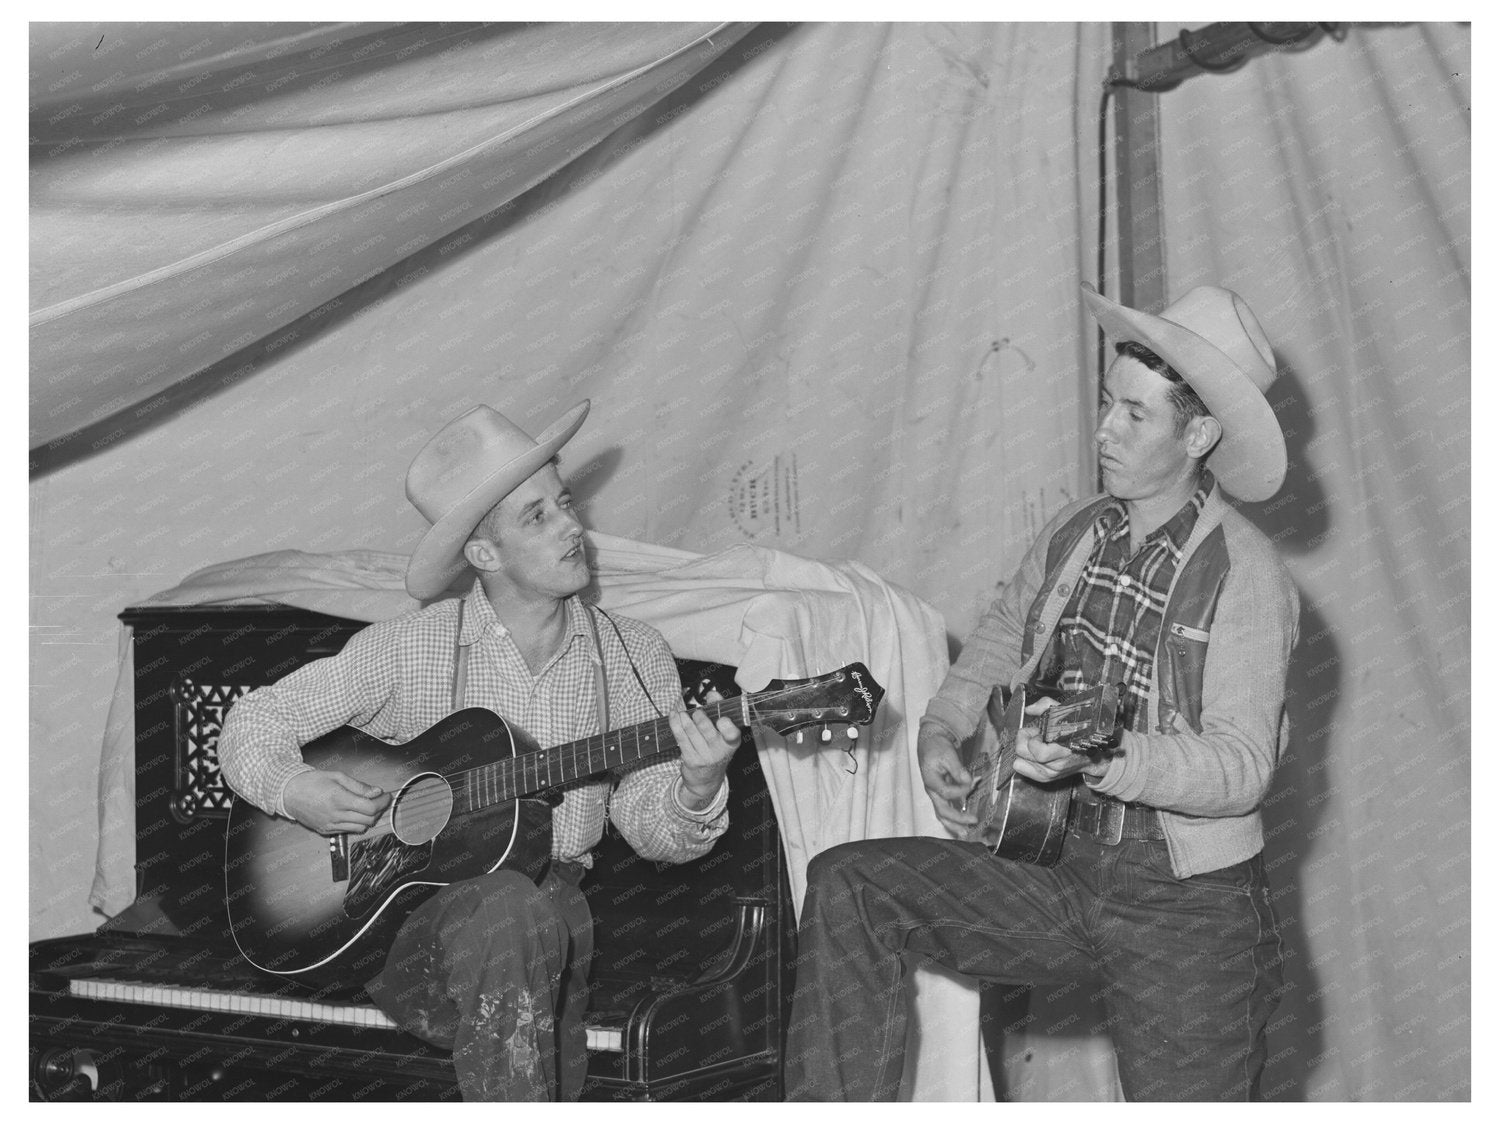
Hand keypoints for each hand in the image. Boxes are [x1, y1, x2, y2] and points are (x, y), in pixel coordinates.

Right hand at [283, 769, 390, 834]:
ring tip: (368, 807)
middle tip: (379, 800)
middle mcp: (335, 815)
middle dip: (379, 810)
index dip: (382, 802)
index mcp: (339, 799)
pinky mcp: (326, 831)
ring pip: (360, 828)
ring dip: (369, 819)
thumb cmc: (312, 782)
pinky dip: (356, 823)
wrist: (289, 793)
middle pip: (369, 820)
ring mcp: (330, 825)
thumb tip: (376, 792)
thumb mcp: (337, 776)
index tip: (386, 796)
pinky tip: (354, 813)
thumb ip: (359, 786)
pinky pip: (348, 831)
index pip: (370, 807)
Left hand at [670, 691, 740, 809]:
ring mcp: (704, 756)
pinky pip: (680, 737)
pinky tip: (674, 716)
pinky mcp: (690, 759)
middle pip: (707, 729)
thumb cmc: (715, 750)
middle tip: (697, 712)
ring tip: (682, 713)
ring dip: (684, 718)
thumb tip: (712, 694)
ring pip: (691, 731)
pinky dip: (675, 724)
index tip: (722, 719)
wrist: (706, 780)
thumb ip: (719, 711)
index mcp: (731, 743)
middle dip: (699, 716)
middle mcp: (719, 751)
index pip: (732, 735)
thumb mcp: (723, 735)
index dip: (727, 727)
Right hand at [917, 723, 977, 834]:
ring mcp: (935, 794)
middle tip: (973, 822)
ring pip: (942, 814)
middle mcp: (932, 790)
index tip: (973, 783)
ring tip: (966, 833)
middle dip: (957, 819)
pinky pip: (946, 809)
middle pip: (942, 810)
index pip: (946, 792)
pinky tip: (964, 823)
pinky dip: (954, 818)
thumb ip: (958, 769)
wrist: (930, 742)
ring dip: (954, 824)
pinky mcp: (940, 793)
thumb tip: (969, 781)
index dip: (960, 791)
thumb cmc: (937, 747)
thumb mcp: (948, 754)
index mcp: (931, 781)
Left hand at [1011, 697, 1099, 783]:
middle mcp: (1056, 764)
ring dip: (1024, 751)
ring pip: (1019, 762)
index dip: (1032, 735)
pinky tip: (1032, 754)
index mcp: (1063, 747)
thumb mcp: (1066, 713)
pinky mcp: (1046, 778)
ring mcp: (1050, 773)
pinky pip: (1021, 769)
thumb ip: (1046, 706)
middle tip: (1033, 735)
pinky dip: (1022, 761)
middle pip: (1022, 752)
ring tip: (1035, 745)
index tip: (1039, 731)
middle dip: (1024, 739)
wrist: (1091, 757)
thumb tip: (1029, 709)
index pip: (1036, 748)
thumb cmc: (1078, 734)